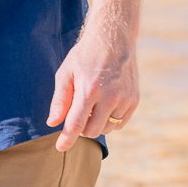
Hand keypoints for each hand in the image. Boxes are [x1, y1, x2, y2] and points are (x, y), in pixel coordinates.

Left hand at [48, 28, 137, 149]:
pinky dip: (109, 120)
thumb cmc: (85, 56)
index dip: (67, 139)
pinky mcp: (134, 100)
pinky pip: (119, 123)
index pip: (76, 124)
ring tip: (91, 104)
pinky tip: (104, 104)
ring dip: (96, 123)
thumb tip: (52, 123)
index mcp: (89, 90)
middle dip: (81, 128)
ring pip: (106, 128)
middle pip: (92, 130)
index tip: (60, 148)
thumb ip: (59, 100)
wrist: (113, 39)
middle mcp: (110, 97)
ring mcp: (125, 99)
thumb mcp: (66, 73)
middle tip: (77, 113)